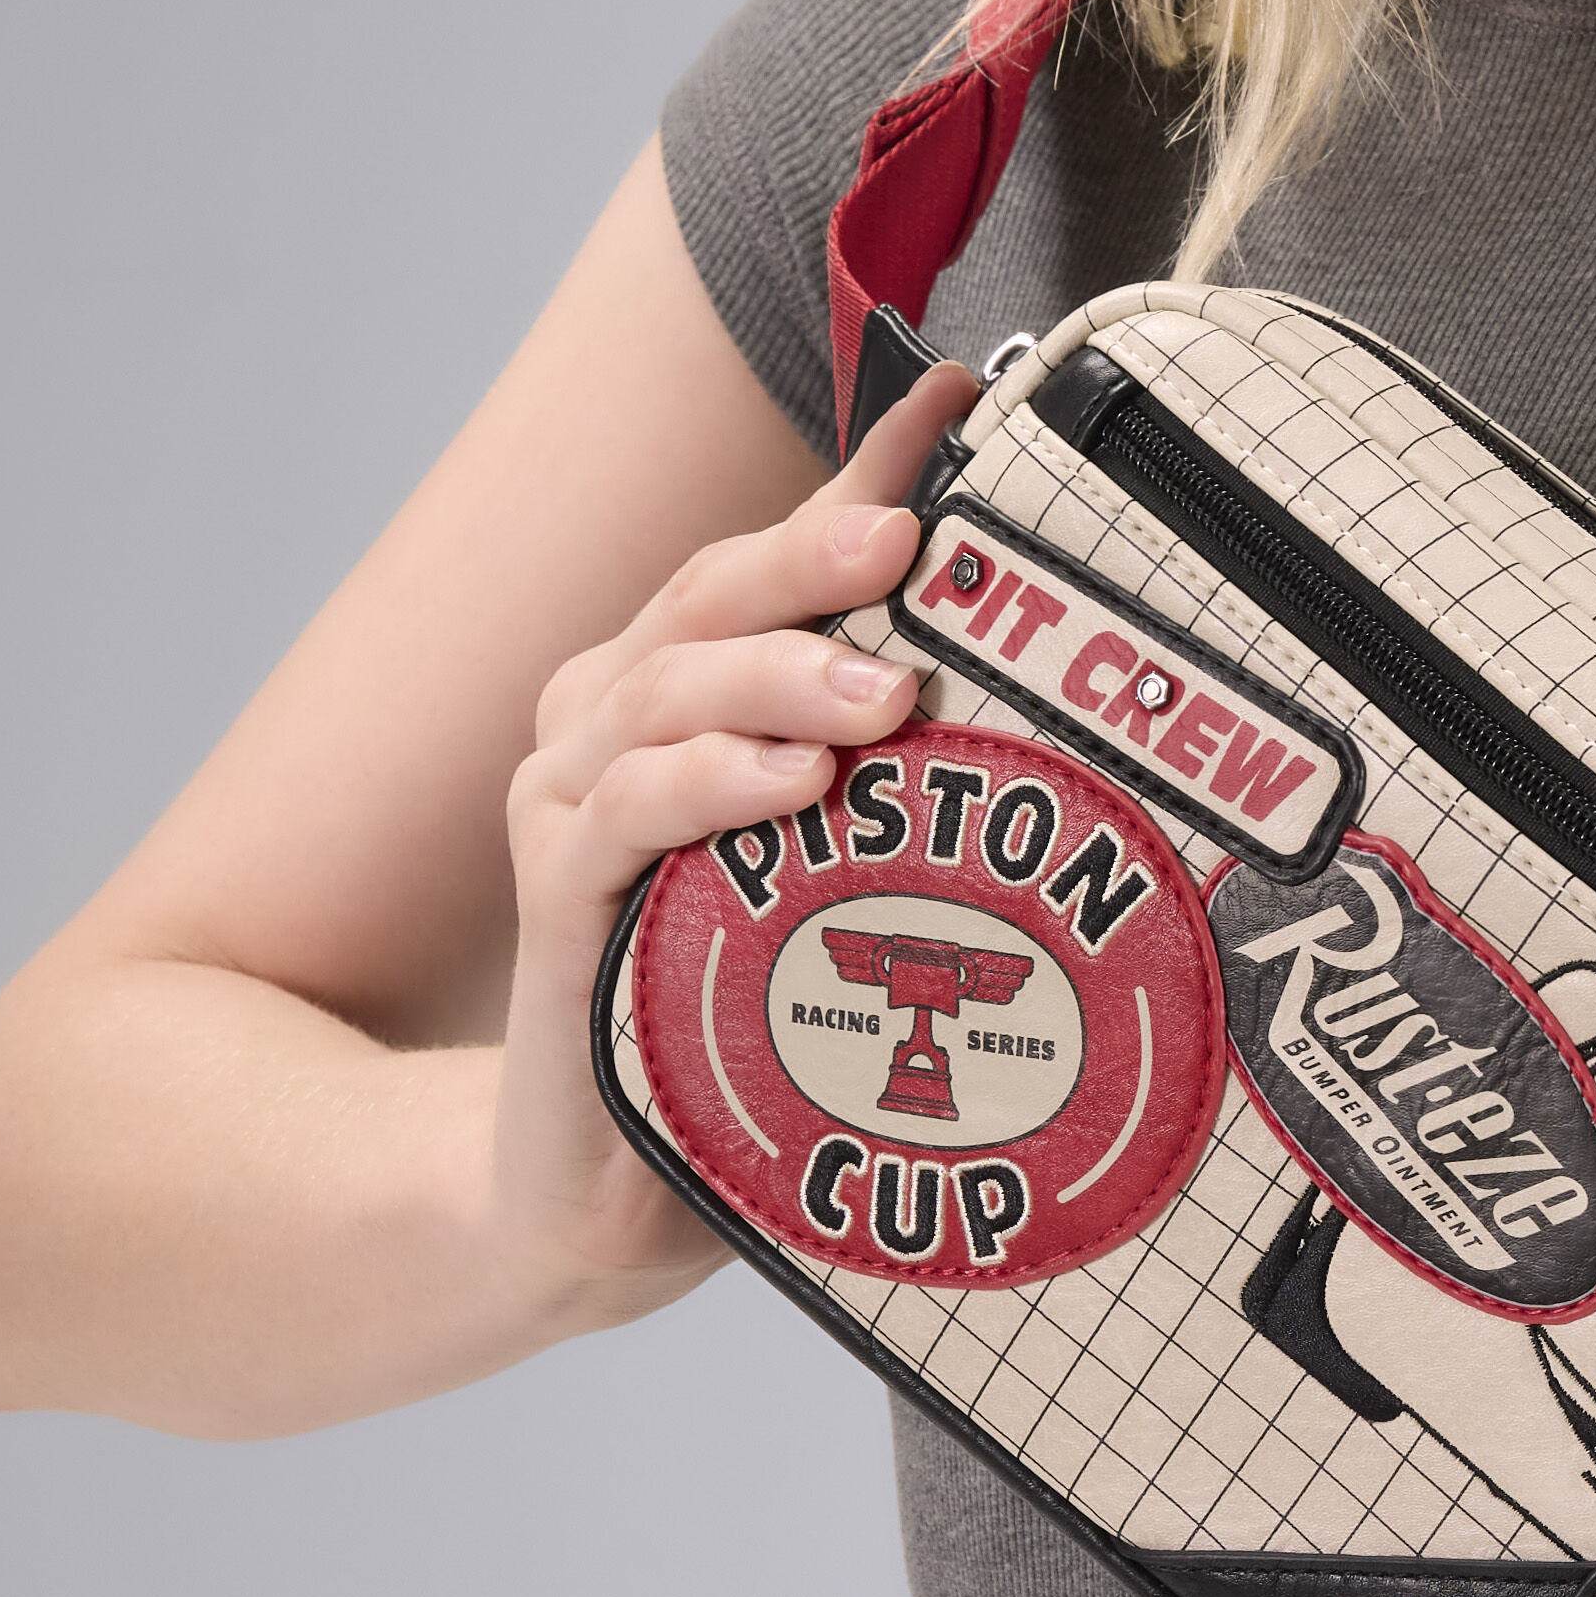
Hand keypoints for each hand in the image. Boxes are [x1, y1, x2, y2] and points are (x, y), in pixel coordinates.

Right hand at [486, 355, 978, 1313]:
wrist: (608, 1195)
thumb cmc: (748, 1005)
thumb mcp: (845, 864)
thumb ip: (902, 751)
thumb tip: (1035, 659)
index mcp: (680, 686)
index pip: (774, 555)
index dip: (861, 471)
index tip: (958, 401)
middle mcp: (610, 721)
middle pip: (711, 599)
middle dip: (815, 554)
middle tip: (912, 542)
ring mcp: (571, 808)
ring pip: (665, 689)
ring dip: (776, 674)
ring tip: (884, 690)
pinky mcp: (560, 910)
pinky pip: (623, 818)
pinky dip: (706, 784)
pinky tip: (790, 787)